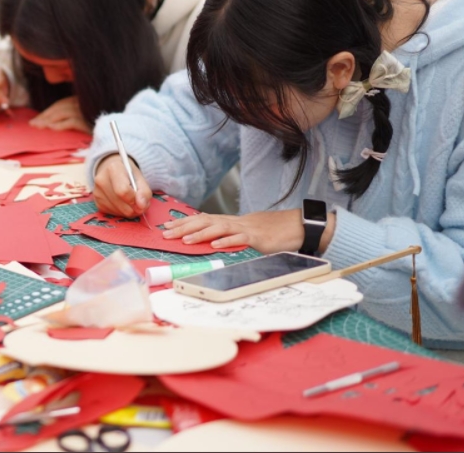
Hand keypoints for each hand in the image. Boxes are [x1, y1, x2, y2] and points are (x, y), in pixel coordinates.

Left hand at [30, 96, 89, 132]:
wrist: (114, 136)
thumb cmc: (94, 128)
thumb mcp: (82, 120)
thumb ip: (69, 117)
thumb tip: (50, 122)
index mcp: (80, 101)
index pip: (60, 105)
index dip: (46, 112)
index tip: (36, 120)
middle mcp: (83, 103)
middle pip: (59, 107)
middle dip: (44, 116)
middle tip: (32, 123)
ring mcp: (86, 111)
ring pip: (62, 113)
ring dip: (48, 120)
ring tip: (37, 126)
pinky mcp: (88, 122)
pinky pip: (72, 121)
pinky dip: (60, 125)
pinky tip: (51, 128)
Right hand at [93, 154, 151, 217]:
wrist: (112, 172)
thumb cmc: (128, 174)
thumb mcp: (140, 178)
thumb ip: (144, 192)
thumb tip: (142, 206)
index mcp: (113, 168)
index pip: (123, 191)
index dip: (135, 200)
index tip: (142, 201)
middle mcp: (101, 180)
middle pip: (121, 204)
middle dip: (135, 208)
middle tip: (140, 204)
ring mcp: (97, 192)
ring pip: (119, 211)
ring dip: (129, 211)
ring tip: (131, 202)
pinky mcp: (97, 203)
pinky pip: (113, 214)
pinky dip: (122, 212)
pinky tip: (123, 204)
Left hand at [161, 209, 331, 253]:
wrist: (297, 225)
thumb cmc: (271, 230)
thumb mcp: (246, 232)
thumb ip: (230, 235)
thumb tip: (212, 241)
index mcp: (231, 221)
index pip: (202, 219)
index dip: (184, 222)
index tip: (167, 226)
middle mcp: (235, 222)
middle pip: (205, 222)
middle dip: (183, 227)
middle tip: (166, 233)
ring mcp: (246, 229)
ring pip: (218, 228)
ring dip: (200, 234)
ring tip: (184, 239)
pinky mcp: (257, 238)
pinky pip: (239, 238)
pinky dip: (226, 241)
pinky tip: (214, 245)